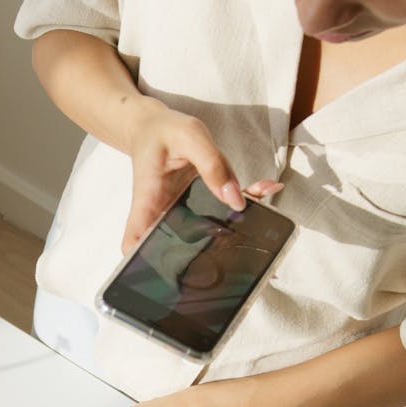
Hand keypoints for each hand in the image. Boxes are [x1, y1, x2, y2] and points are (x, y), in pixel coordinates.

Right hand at [123, 98, 283, 252]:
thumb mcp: (189, 137)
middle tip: (243, 264)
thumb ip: (213, 166)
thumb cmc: (163, 131)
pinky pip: (224, 207)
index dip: (144, 265)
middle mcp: (164, 214)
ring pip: (210, 230)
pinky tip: (265, 188)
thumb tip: (235, 200)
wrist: (155, 126)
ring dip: (240, 227)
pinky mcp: (201, 201)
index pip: (136, 243)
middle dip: (210, 259)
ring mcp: (183, 212)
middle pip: (178, 248)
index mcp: (148, 202)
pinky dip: (247, 199)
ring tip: (270, 222)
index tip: (168, 280)